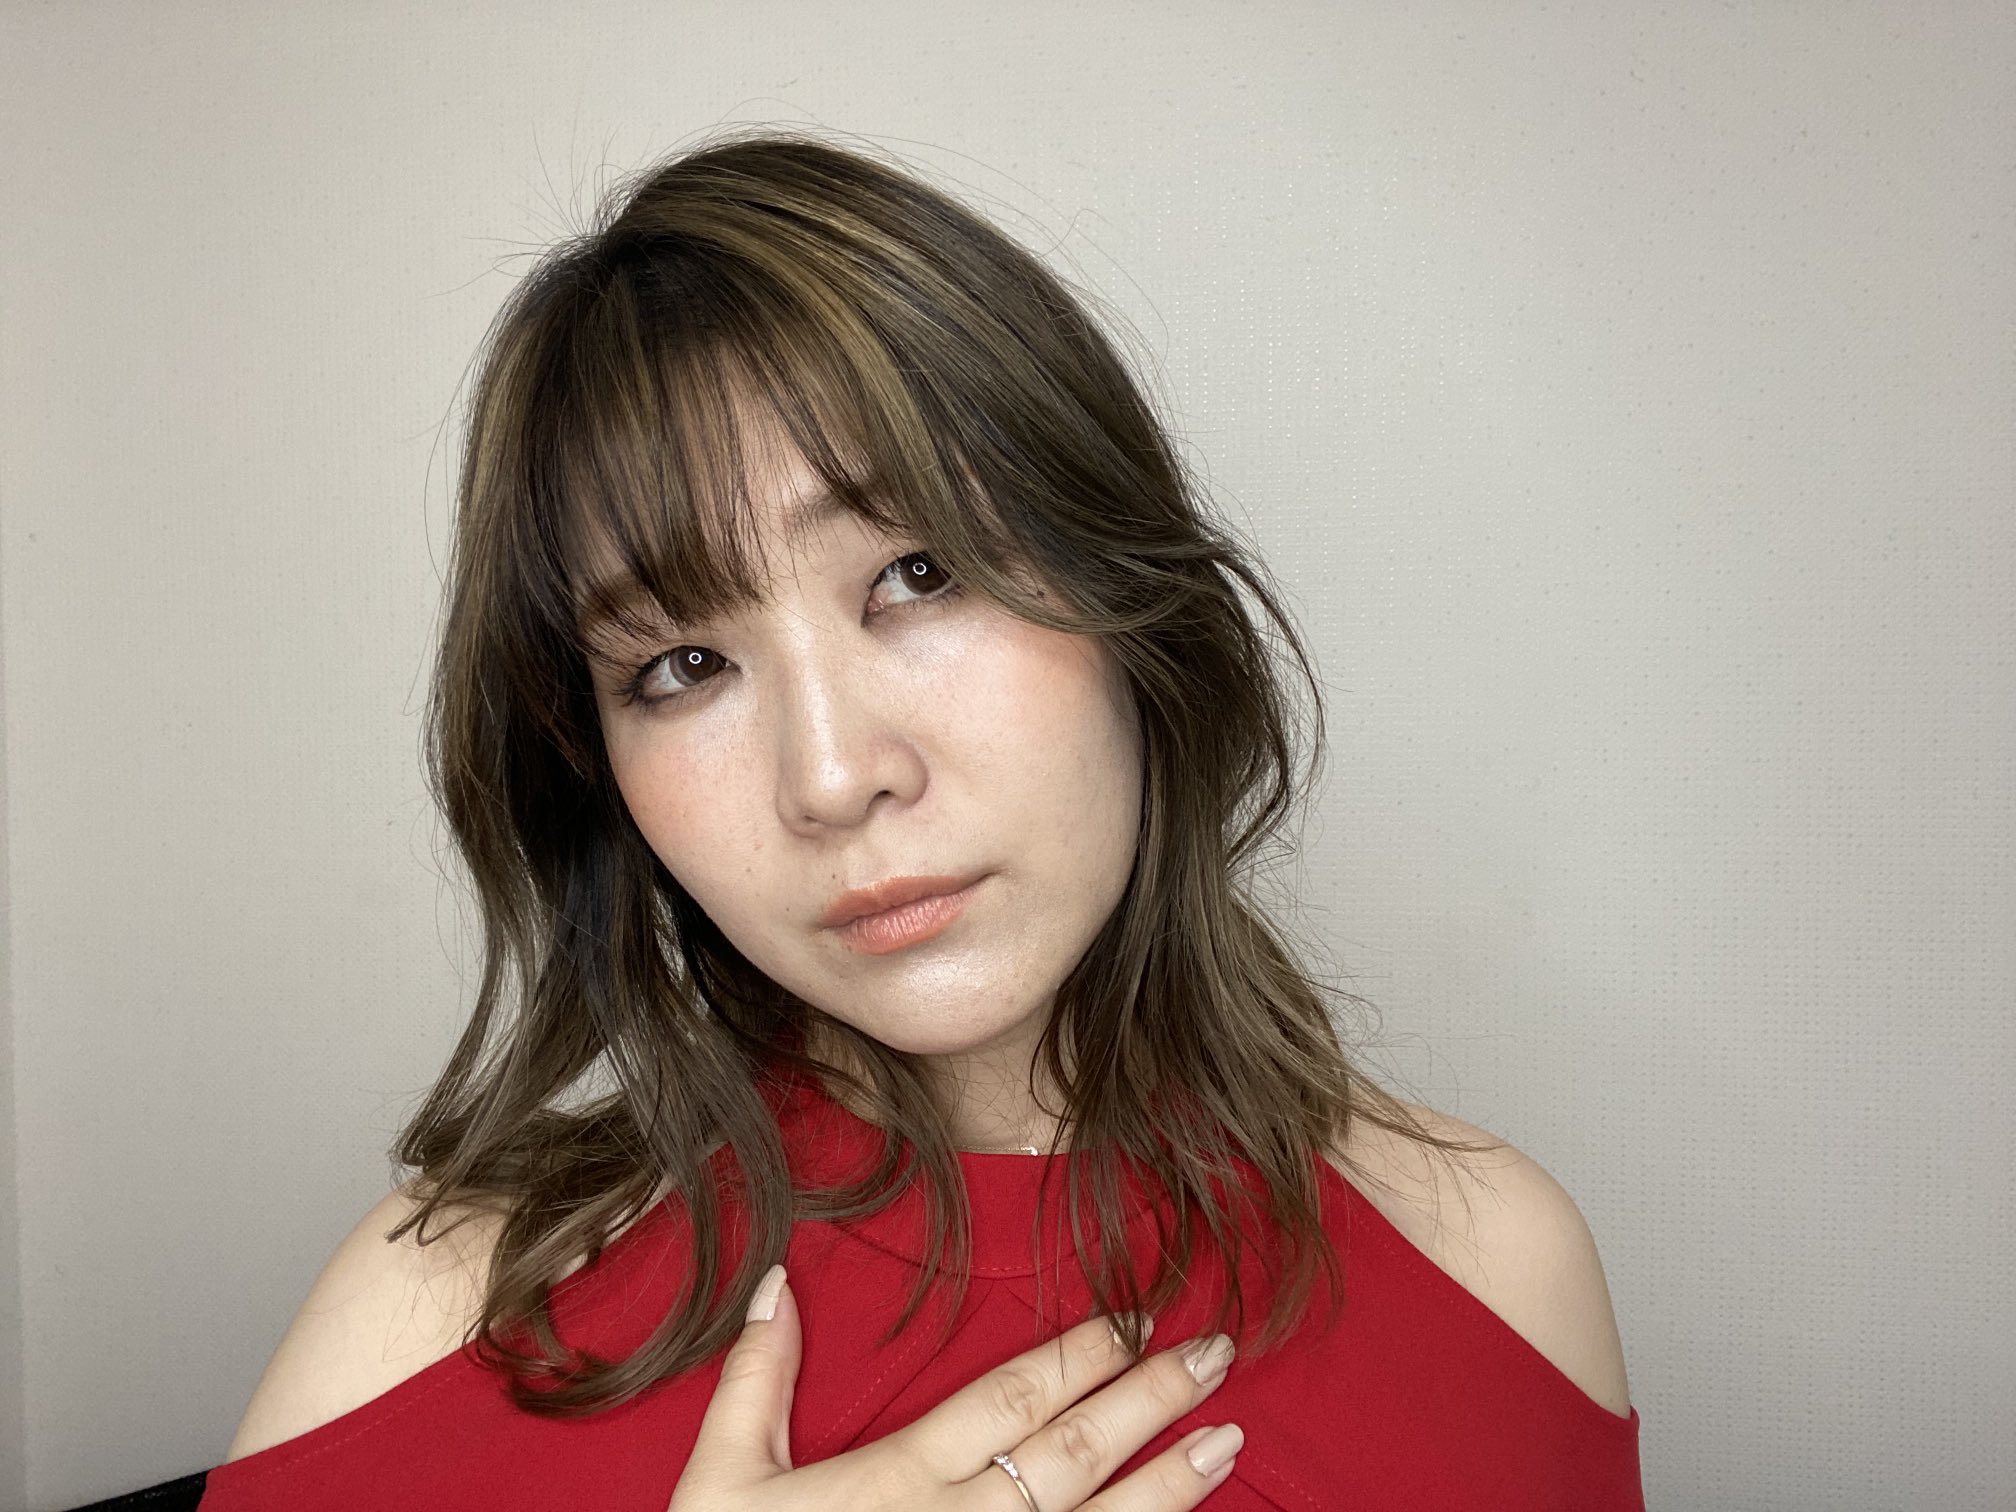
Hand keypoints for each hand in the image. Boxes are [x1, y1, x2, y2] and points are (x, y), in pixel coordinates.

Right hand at [666, 1262, 1243, 1510]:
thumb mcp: (720, 1483)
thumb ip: (756, 1381)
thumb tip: (776, 1282)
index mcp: (901, 1476)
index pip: (1011, 1396)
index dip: (1083, 1353)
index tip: (1139, 1315)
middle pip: (1076, 1450)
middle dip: (1152, 1396)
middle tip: (1218, 1350)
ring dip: (1171, 1485)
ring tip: (1228, 1438)